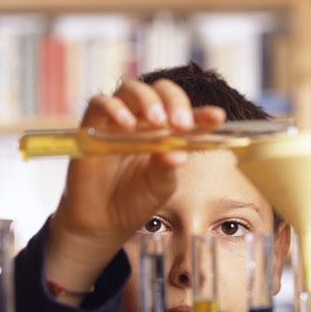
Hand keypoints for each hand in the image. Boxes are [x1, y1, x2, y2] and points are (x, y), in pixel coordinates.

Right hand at [45, 79, 225, 301]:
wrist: (103, 221)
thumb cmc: (135, 202)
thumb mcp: (158, 188)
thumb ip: (167, 169)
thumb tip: (178, 154)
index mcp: (168, 134)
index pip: (189, 116)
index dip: (204, 114)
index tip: (217, 118)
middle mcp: (144, 122)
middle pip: (161, 92)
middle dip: (175, 102)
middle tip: (182, 124)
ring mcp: (119, 121)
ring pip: (132, 90)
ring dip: (148, 100)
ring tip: (157, 121)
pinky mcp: (93, 126)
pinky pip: (100, 103)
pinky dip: (113, 108)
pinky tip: (126, 123)